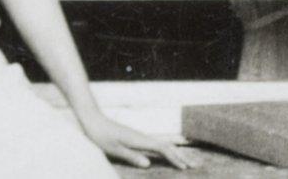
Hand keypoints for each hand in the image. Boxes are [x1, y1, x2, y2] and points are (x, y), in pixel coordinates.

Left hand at [78, 111, 197, 170]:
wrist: (91, 119)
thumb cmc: (100, 135)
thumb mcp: (113, 149)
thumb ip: (131, 156)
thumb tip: (149, 164)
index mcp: (139, 140)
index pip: (162, 150)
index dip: (174, 159)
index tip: (186, 168)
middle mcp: (142, 137)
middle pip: (166, 147)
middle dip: (181, 156)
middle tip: (196, 165)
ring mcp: (139, 137)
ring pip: (161, 146)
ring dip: (175, 154)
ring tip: (186, 162)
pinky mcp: (134, 138)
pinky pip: (155, 145)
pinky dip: (164, 151)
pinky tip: (166, 155)